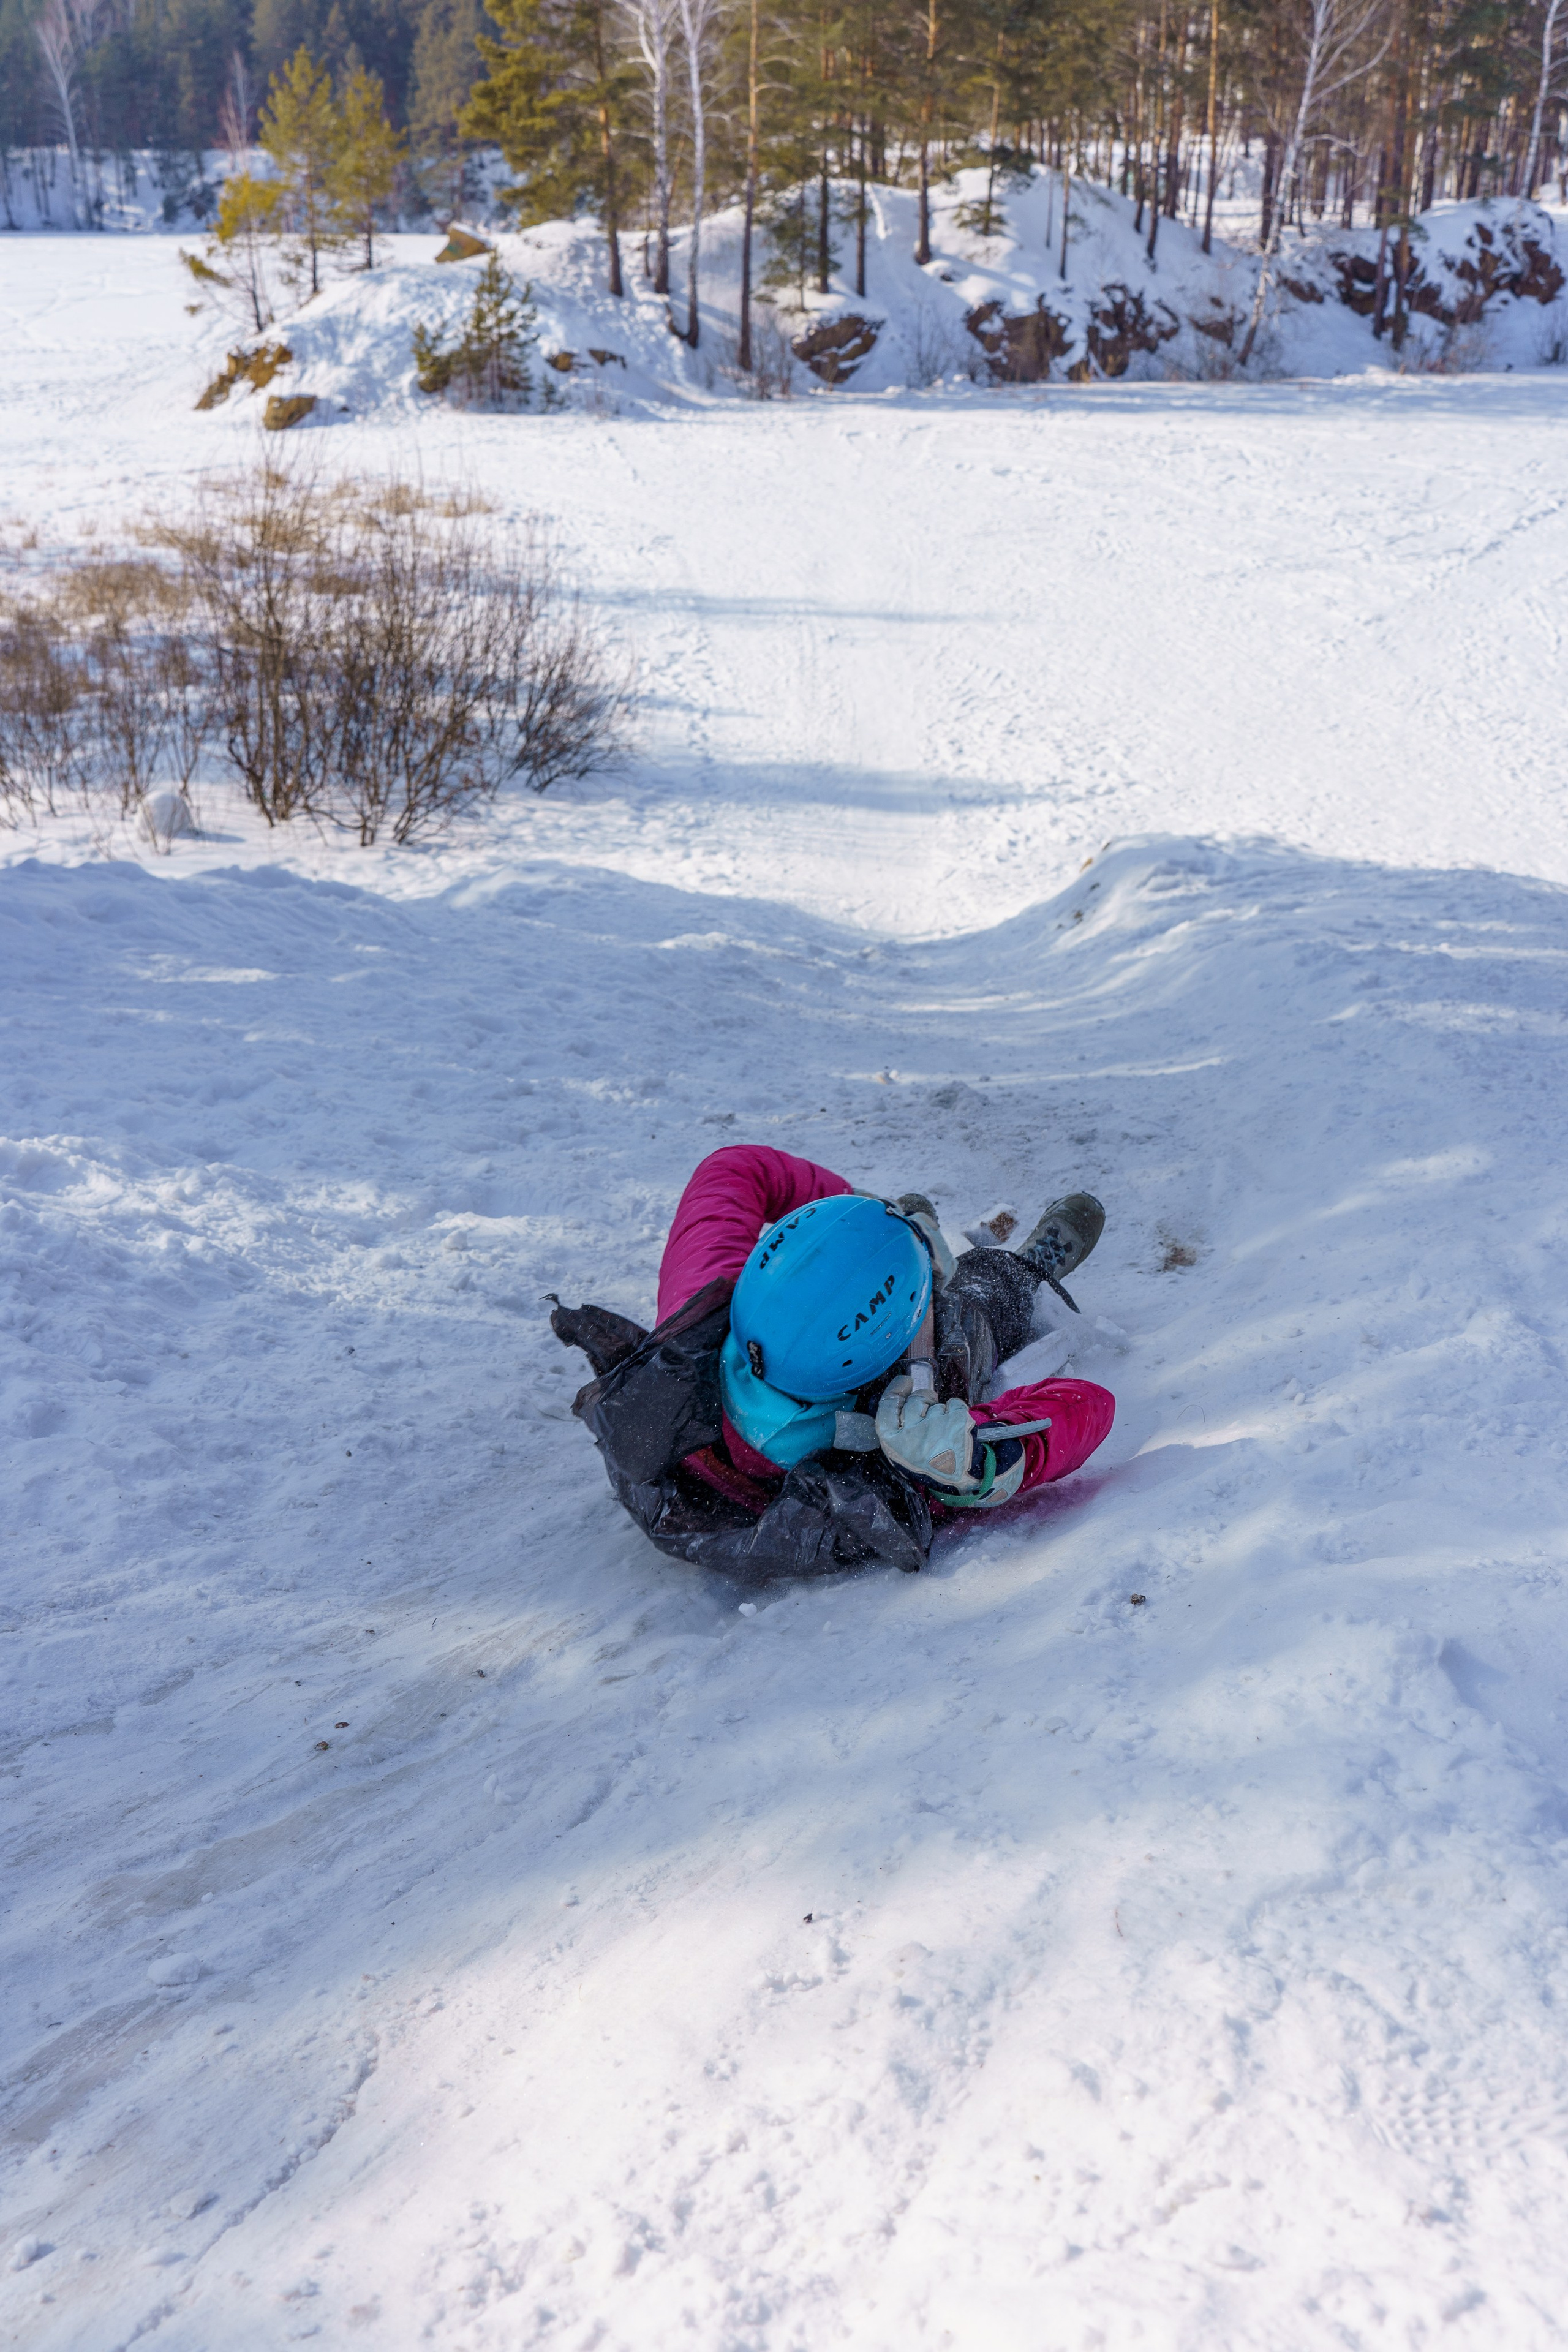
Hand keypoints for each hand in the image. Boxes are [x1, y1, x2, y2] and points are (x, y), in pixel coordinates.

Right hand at [876, 1373, 982, 1490]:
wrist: (962, 1478)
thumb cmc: (931, 1465)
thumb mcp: (903, 1453)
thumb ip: (895, 1429)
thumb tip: (897, 1396)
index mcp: (894, 1443)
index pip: (887, 1407)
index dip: (895, 1390)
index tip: (905, 1382)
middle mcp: (912, 1434)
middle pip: (914, 1401)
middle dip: (923, 1399)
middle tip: (929, 1410)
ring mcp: (935, 1427)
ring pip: (936, 1404)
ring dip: (941, 1411)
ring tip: (945, 1431)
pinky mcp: (956, 1422)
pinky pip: (954, 1403)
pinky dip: (956, 1410)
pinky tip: (956, 1427)